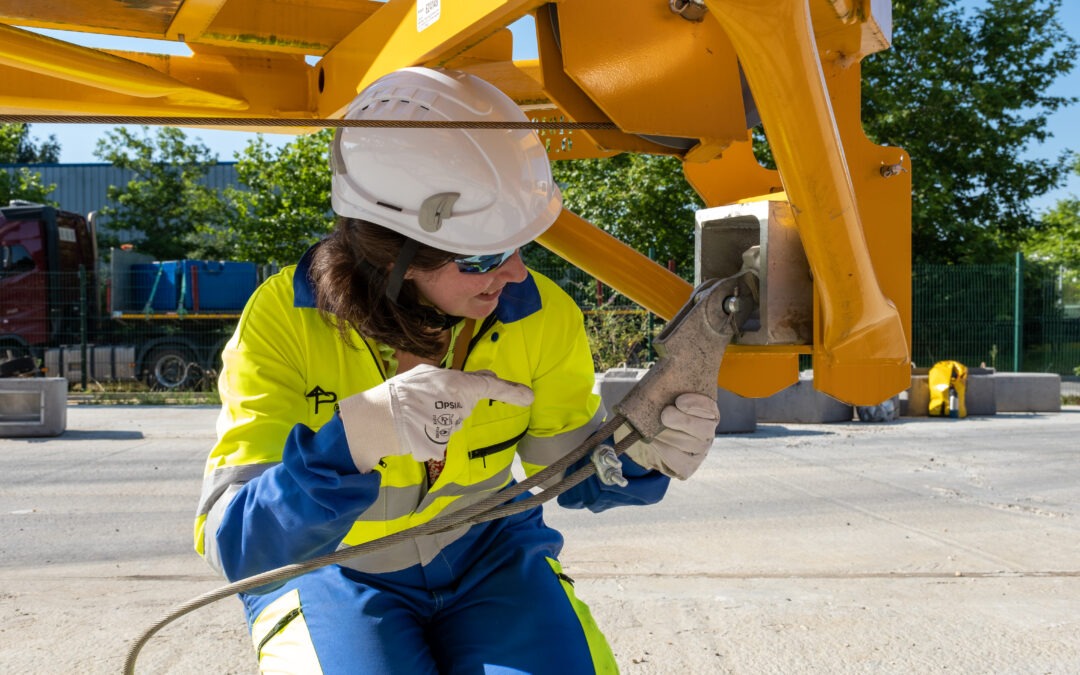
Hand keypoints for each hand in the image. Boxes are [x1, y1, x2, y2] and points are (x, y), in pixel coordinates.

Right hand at [339, 364, 533, 471]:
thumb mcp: (428, 374)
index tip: (528, 397)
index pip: (491, 387)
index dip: (511, 392)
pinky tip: (414, 425)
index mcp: (458, 386)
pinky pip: (441, 435)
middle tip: (428, 397)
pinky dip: (430, 430)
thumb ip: (461, 378)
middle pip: (467, 404)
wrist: (375, 420)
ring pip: (454, 419)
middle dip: (455, 400)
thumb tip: (487, 379)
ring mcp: (450, 429)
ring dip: (440, 414)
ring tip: (416, 410)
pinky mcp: (440, 446)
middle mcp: (459, 407)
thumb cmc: (400, 393)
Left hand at [623, 392, 718, 479]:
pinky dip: (661, 449)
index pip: (709, 408)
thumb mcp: (666, 396)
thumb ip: (669, 388)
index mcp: (707, 412)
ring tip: (652, 428)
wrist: (650, 434)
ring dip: (666, 435)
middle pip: (702, 429)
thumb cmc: (661, 410)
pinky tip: (653, 441)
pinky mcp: (688, 467)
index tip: (679, 401)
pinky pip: (676, 460)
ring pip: (685, 444)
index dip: (696, 405)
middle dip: (681, 420)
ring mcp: (700, 452)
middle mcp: (707, 433)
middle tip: (665, 414)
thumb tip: (665, 377)